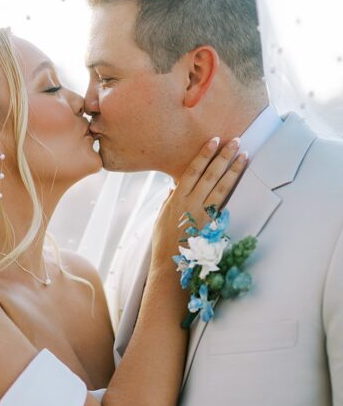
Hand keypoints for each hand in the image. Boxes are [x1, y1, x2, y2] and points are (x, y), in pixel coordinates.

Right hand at [152, 136, 246, 264]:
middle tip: (235, 141)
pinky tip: (240, 179)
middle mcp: (190, 203)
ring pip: (221, 187)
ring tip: (244, 155)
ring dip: (234, 170)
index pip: (192, 171)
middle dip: (223, 156)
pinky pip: (224, 203)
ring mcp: (203, 213)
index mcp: (176, 199)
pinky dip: (233, 190)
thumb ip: (170, 200)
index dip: (204, 155)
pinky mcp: (212, 224)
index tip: (213, 141)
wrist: (170, 264)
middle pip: (210, 175)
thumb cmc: (164, 241)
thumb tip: (175, 187)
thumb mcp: (162, 217)